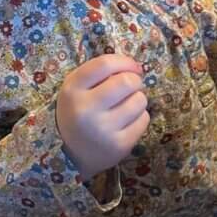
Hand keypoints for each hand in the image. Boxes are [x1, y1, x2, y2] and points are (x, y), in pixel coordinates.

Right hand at [56, 53, 148, 180]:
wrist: (72, 154)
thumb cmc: (80, 110)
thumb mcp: (78, 86)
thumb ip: (100, 71)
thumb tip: (136, 67)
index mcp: (72, 90)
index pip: (105, 64)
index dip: (124, 62)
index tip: (132, 67)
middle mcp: (84, 110)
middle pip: (127, 81)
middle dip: (135, 80)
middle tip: (130, 87)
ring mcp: (102, 131)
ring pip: (139, 100)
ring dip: (138, 99)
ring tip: (127, 105)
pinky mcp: (118, 146)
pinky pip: (144, 120)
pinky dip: (140, 117)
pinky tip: (127, 122)